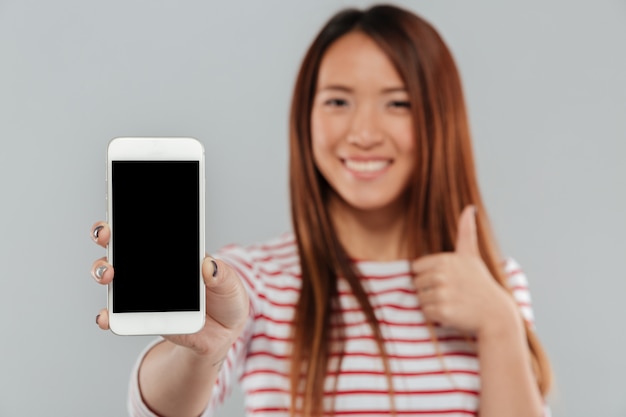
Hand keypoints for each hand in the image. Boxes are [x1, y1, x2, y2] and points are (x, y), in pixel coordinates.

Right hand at [90, 222, 249, 356]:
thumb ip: (222, 275)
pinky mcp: (139, 316)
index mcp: (174, 251)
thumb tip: (209, 266)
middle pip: (120, 245)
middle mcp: (150, 267)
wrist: (223, 332)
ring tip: (108, 274)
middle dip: (106, 235)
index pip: (147, 227)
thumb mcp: (230, 283)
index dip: (130, 215)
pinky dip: (107, 315)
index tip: (121, 208)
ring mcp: (141, 290)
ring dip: (102, 270)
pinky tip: (106, 316)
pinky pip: (117, 315)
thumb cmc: (225, 299)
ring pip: (112, 275)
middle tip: (106, 234)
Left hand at [411, 206, 517, 335]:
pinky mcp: (442, 311)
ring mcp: (442, 292)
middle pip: (416, 283)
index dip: (428, 276)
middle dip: (429, 290)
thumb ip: (466, 231)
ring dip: (432, 303)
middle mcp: (442, 274)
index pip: (416, 268)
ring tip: (452, 302)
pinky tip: (452, 313)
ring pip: (419, 298)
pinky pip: (426, 313)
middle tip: (451, 293)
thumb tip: (469, 208)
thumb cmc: (480, 284)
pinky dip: (435, 316)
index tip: (446, 280)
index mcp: (445, 259)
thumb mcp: (472, 255)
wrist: (496, 314)